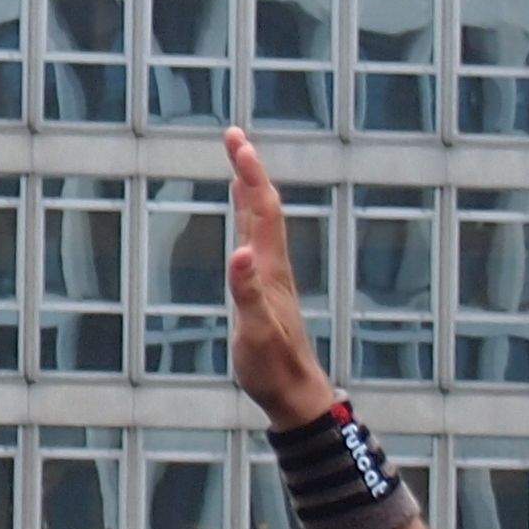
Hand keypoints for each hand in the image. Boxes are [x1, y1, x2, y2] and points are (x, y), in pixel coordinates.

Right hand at [222, 129, 336, 426]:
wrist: (295, 393)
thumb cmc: (273, 367)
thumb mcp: (256, 332)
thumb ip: (248, 292)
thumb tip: (240, 252)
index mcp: (270, 268)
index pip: (263, 209)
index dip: (250, 174)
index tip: (236, 141)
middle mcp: (273, 265)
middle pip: (263, 206)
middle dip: (248, 169)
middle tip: (233, 136)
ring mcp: (270, 277)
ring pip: (261, 222)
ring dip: (249, 189)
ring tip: (238, 164)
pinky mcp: (265, 290)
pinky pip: (255, 242)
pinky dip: (246, 220)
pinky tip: (242, 223)